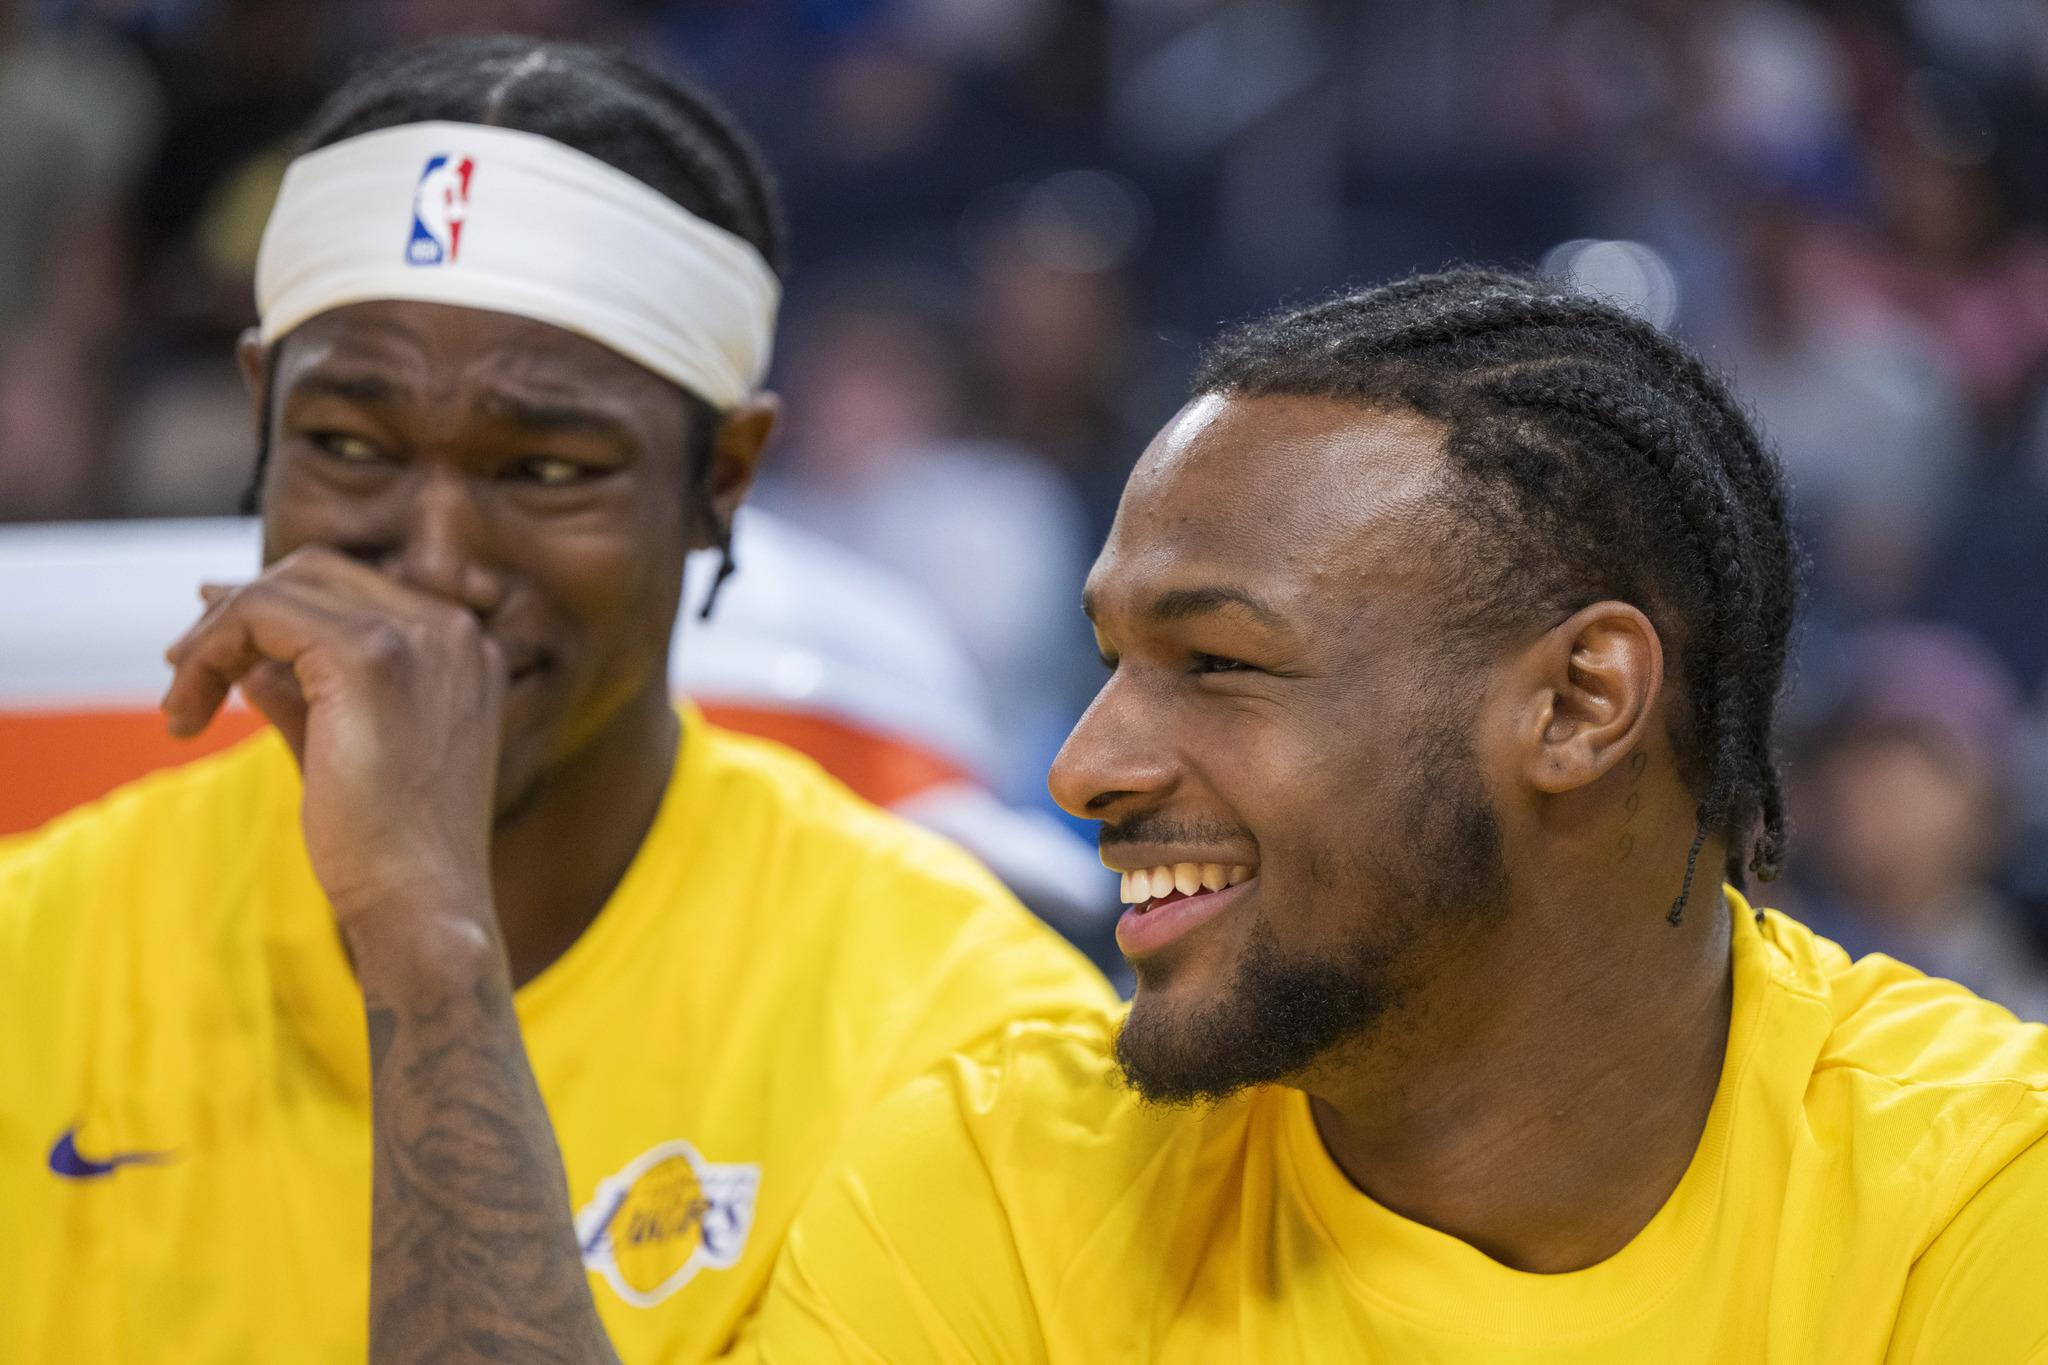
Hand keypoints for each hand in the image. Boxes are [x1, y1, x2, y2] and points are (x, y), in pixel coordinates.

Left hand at [162, 546, 505, 953]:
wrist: (422, 902)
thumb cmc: (391, 847)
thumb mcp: (348, 748)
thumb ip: (305, 693)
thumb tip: (246, 660)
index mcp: (465, 649)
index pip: (354, 588)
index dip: (274, 605)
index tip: (211, 647)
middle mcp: (452, 630)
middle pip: (318, 571)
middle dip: (240, 610)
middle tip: (185, 667)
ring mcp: (417, 637)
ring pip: (284, 586)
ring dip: (215, 635)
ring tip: (184, 700)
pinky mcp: (369, 657)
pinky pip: (259, 614)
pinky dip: (210, 653)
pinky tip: (188, 714)